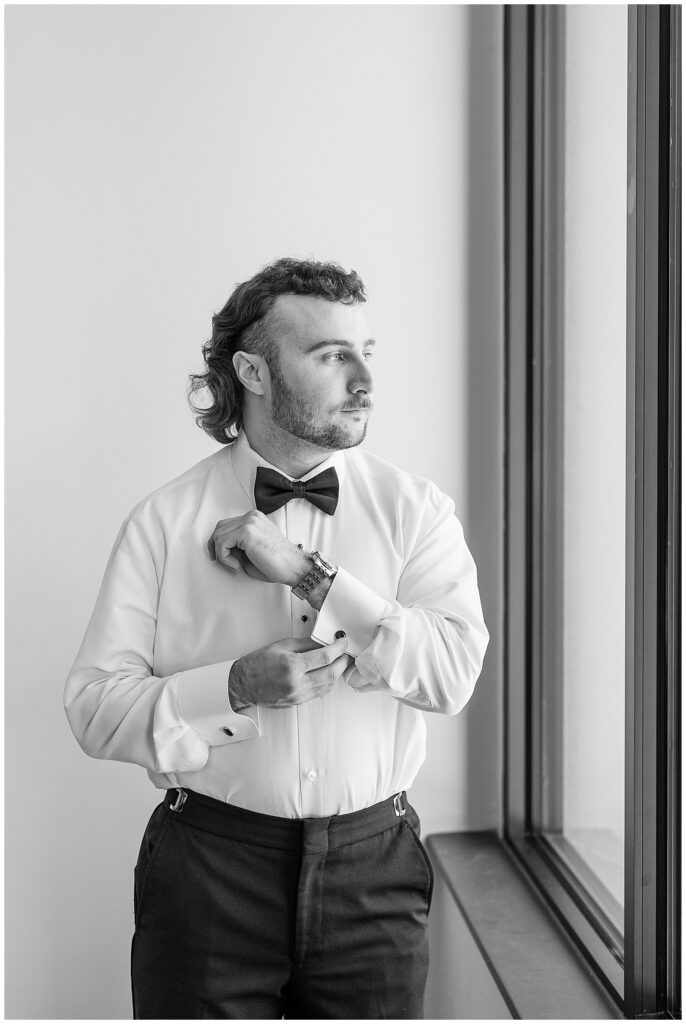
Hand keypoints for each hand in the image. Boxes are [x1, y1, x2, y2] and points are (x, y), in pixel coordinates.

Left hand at [208, 511, 309, 585]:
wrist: (293, 567)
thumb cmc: (276, 563)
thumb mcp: (251, 551)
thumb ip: (236, 545)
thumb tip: (218, 548)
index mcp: (254, 518)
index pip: (226, 524)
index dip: (219, 542)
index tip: (221, 557)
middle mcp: (251, 516)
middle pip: (219, 528)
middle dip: (216, 547)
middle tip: (225, 563)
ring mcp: (249, 522)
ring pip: (218, 536)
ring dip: (222, 555)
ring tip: (236, 566)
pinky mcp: (247, 532)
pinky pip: (222, 544)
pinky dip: (225, 558)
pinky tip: (237, 566)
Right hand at [229, 636, 350, 708]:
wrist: (244, 683)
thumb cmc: (259, 663)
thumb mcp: (283, 645)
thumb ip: (306, 644)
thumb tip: (325, 641)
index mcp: (292, 666)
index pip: (325, 656)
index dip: (339, 647)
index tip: (343, 641)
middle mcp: (297, 683)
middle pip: (331, 673)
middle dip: (343, 661)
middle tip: (346, 652)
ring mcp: (298, 695)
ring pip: (328, 685)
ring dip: (337, 672)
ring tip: (338, 662)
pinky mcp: (299, 702)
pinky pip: (320, 693)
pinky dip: (328, 682)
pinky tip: (327, 673)